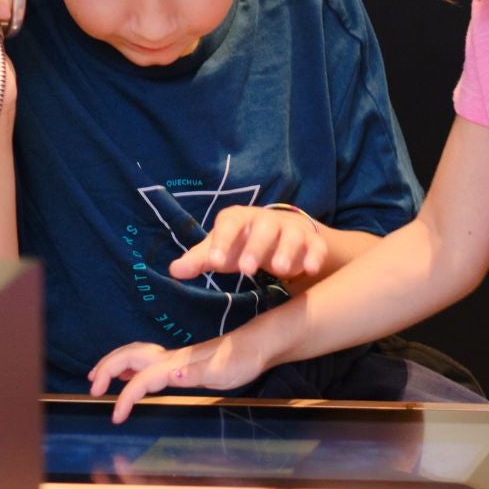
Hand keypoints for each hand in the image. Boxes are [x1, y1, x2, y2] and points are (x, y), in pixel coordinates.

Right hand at [87, 336, 267, 422]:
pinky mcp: (180, 361)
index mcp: (175, 364)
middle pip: (128, 355)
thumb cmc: (241, 360)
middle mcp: (170, 358)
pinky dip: (129, 367)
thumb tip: (170, 376)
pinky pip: (146, 361)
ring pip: (134, 355)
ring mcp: (174, 358)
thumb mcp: (221, 371)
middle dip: (106, 368)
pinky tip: (129, 375)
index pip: (141, 379)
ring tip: (99, 377)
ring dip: (113, 364)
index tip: (115, 417)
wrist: (257, 346)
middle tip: (92, 389)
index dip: (125, 398)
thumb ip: (194, 373)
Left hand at [169, 205, 328, 281]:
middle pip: (263, 227)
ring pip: (291, 235)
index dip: (221, 241)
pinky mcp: (311, 241)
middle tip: (246, 270)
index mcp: (240, 219)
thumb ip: (200, 260)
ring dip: (286, 251)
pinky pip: (315, 246)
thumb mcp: (221, 251)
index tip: (213, 261)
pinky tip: (310, 270)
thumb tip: (174, 270)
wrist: (279, 234)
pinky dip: (314, 256)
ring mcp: (291, 229)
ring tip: (280, 270)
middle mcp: (266, 220)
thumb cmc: (242, 244)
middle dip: (255, 247)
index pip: (229, 223)